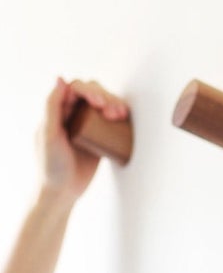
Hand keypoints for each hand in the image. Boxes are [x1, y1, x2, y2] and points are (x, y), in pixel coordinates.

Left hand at [38, 78, 128, 204]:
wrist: (63, 193)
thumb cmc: (51, 166)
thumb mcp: (48, 135)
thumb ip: (52, 106)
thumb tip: (60, 79)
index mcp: (57, 111)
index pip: (75, 90)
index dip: (90, 91)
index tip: (99, 104)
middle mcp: (72, 115)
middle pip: (93, 93)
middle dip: (106, 98)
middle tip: (113, 113)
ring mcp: (86, 125)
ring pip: (104, 105)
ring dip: (115, 104)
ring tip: (121, 115)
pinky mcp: (98, 137)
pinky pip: (111, 120)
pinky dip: (119, 117)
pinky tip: (124, 120)